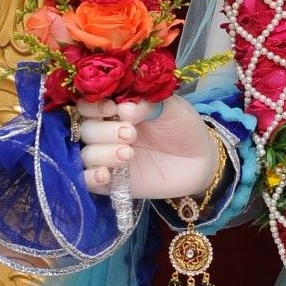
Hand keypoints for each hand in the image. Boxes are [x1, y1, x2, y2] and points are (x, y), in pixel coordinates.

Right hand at [77, 95, 222, 203]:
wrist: (199, 159)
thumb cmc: (182, 127)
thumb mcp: (169, 107)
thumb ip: (146, 103)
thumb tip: (123, 108)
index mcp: (115, 110)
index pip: (87, 105)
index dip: (93, 107)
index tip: (112, 109)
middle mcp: (106, 133)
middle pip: (85, 130)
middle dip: (104, 131)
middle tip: (130, 134)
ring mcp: (107, 158)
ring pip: (86, 155)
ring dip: (102, 153)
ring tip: (128, 153)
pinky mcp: (111, 182)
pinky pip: (87, 182)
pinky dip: (90, 178)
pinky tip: (105, 175)